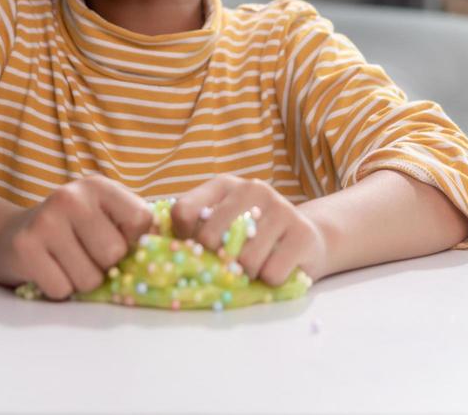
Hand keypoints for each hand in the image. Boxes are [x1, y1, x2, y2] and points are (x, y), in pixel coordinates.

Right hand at [0, 176, 153, 300]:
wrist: (8, 236)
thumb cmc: (69, 231)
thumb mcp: (100, 215)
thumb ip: (132, 226)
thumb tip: (171, 253)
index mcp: (98, 186)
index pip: (141, 220)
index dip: (132, 240)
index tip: (114, 238)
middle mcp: (72, 196)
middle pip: (114, 254)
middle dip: (103, 266)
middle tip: (84, 254)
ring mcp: (46, 220)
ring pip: (89, 278)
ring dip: (80, 281)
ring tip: (65, 262)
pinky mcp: (25, 247)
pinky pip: (61, 289)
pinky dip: (58, 289)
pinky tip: (48, 269)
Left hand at [169, 174, 327, 286]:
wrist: (308, 239)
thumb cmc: (254, 237)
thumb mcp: (222, 224)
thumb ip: (193, 231)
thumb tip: (160, 251)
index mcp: (224, 185)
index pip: (182, 211)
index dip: (182, 239)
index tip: (196, 249)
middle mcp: (252, 188)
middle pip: (209, 238)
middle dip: (217, 260)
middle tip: (231, 263)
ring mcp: (281, 208)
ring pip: (243, 260)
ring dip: (247, 274)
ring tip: (257, 265)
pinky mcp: (302, 233)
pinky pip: (271, 274)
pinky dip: (270, 281)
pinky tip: (278, 268)